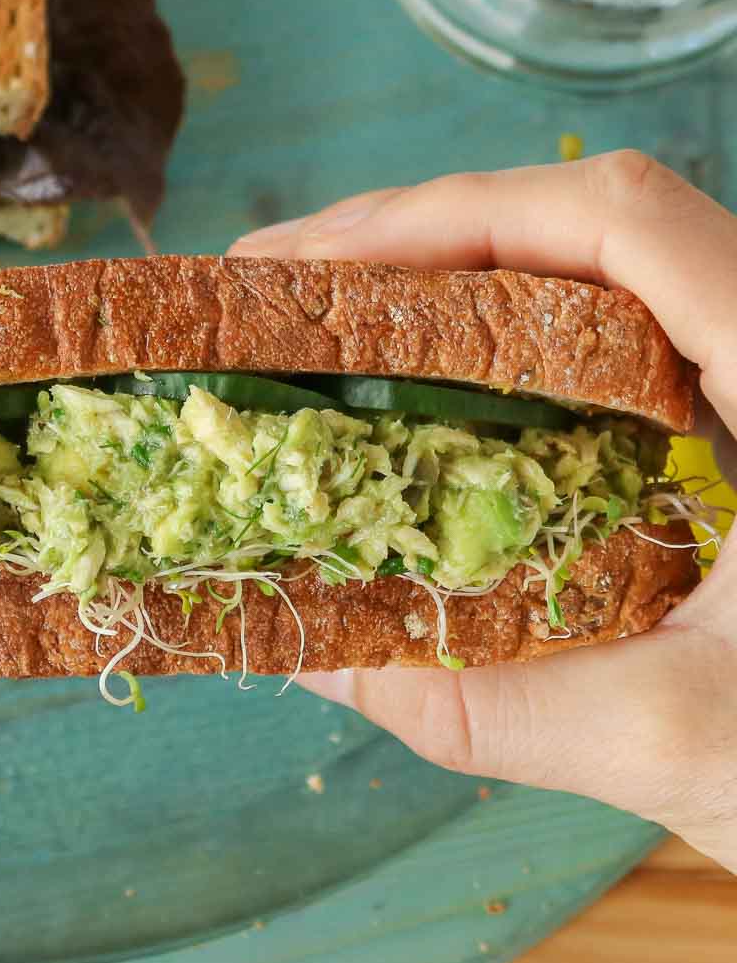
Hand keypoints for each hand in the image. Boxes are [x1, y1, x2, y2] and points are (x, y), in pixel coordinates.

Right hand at [231, 152, 736, 870]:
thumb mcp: (682, 746)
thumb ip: (489, 705)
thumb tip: (306, 656)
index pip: (622, 220)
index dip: (457, 216)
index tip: (321, 266)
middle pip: (591, 224)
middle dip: (422, 239)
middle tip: (281, 288)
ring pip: (600, 274)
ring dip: (456, 280)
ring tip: (327, 321)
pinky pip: (613, 340)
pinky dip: (503, 341)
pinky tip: (429, 386)